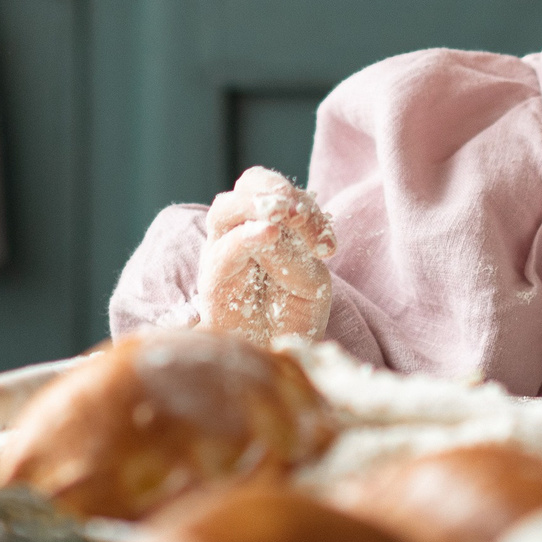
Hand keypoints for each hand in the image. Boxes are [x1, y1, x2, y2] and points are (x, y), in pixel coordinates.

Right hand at [198, 167, 335, 346]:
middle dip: (276, 189)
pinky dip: (247, 236)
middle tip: (302, 213)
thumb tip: (280, 225)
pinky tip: (270, 233)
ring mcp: (222, 253)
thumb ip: (298, 251)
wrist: (272, 356)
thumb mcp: (310, 278)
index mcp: (265, 223)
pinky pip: (224, 249)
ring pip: (226, 208)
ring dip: (260, 205)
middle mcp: (238, 232)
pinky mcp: (214, 281)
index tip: (328, 243)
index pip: (274, 188)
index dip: (300, 198)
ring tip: (288, 216)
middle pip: (247, 186)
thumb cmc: (292, 315)